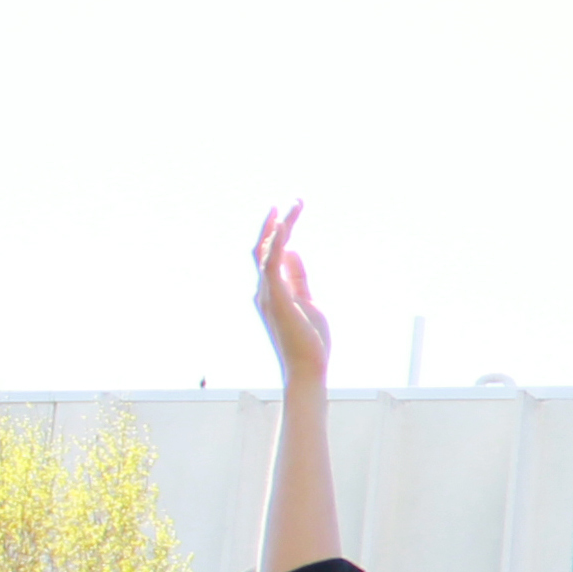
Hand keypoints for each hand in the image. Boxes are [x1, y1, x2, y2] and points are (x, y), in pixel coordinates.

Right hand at [249, 203, 329, 384]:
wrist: (309, 369)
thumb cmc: (309, 341)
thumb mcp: (307, 301)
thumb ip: (298, 277)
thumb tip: (294, 251)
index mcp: (271, 291)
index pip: (270, 255)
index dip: (278, 232)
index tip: (291, 212)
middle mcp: (263, 290)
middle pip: (263, 248)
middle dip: (275, 223)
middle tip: (294, 202)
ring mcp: (267, 293)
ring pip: (265, 251)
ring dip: (280, 226)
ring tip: (294, 205)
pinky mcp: (276, 298)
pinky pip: (271, 264)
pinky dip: (275, 243)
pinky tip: (284, 226)